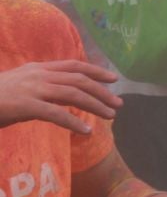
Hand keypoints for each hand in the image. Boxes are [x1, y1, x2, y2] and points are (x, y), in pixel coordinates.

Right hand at [0, 58, 120, 131]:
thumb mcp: (18, 85)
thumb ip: (38, 87)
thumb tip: (57, 97)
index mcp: (36, 68)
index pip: (73, 66)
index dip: (95, 71)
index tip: (112, 78)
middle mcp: (37, 75)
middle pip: (79, 80)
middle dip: (102, 91)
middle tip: (118, 104)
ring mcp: (32, 89)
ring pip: (73, 94)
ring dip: (95, 105)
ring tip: (110, 116)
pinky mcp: (26, 105)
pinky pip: (57, 113)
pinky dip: (75, 122)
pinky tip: (86, 130)